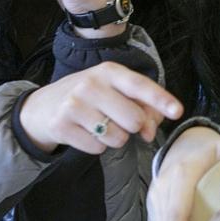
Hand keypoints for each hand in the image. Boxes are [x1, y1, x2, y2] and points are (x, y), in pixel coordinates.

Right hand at [19, 61, 182, 153]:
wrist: (42, 107)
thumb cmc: (89, 98)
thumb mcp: (114, 91)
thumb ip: (141, 106)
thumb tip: (150, 131)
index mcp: (109, 72)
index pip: (139, 85)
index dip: (161, 99)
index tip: (177, 111)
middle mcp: (90, 84)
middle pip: (134, 119)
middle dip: (133, 126)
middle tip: (119, 120)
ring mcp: (74, 105)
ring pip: (117, 137)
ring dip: (115, 138)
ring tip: (99, 125)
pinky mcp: (61, 126)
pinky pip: (97, 148)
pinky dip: (96, 146)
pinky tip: (85, 133)